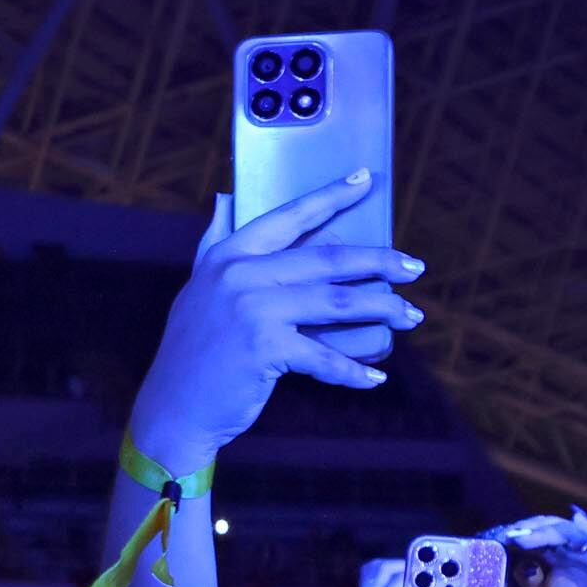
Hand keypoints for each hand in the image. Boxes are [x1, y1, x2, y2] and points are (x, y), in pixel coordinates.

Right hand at [122, 178, 426, 480]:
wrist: (172, 406)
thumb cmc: (194, 351)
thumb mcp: (199, 288)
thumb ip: (214, 243)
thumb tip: (224, 200)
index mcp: (229, 254)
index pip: (290, 217)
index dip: (331, 196)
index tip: (365, 179)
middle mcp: (241, 273)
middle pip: (328, 258)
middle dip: (379, 262)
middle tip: (414, 268)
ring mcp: (253, 309)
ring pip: (337, 303)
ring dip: (382, 310)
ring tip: (411, 317)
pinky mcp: (265, 347)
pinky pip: (325, 356)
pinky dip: (354, 370)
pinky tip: (376, 377)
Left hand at [485, 509, 586, 586]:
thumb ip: (527, 578)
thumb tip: (518, 559)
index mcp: (557, 555)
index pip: (537, 535)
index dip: (520, 533)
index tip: (500, 536)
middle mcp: (574, 548)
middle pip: (551, 529)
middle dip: (530, 530)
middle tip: (511, 534)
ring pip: (571, 531)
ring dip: (549, 530)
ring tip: (529, 532)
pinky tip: (576, 522)